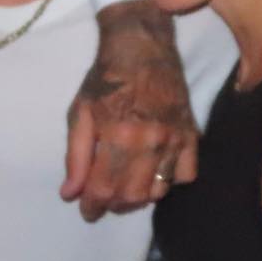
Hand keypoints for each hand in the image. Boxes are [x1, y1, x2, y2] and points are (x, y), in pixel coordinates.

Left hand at [62, 0, 198, 220]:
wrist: (141, 49)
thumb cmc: (104, 81)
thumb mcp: (79, 114)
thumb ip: (75, 157)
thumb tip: (69, 194)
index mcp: (117, 135)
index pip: (104, 188)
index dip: (92, 206)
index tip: (86, 211)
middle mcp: (149, 141)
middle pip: (132, 196)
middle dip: (113, 205)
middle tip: (103, 199)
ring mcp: (174, 139)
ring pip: (159, 190)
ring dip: (139, 197)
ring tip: (125, 189)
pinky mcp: (191, 135)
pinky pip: (186, 175)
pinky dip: (169, 182)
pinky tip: (154, 173)